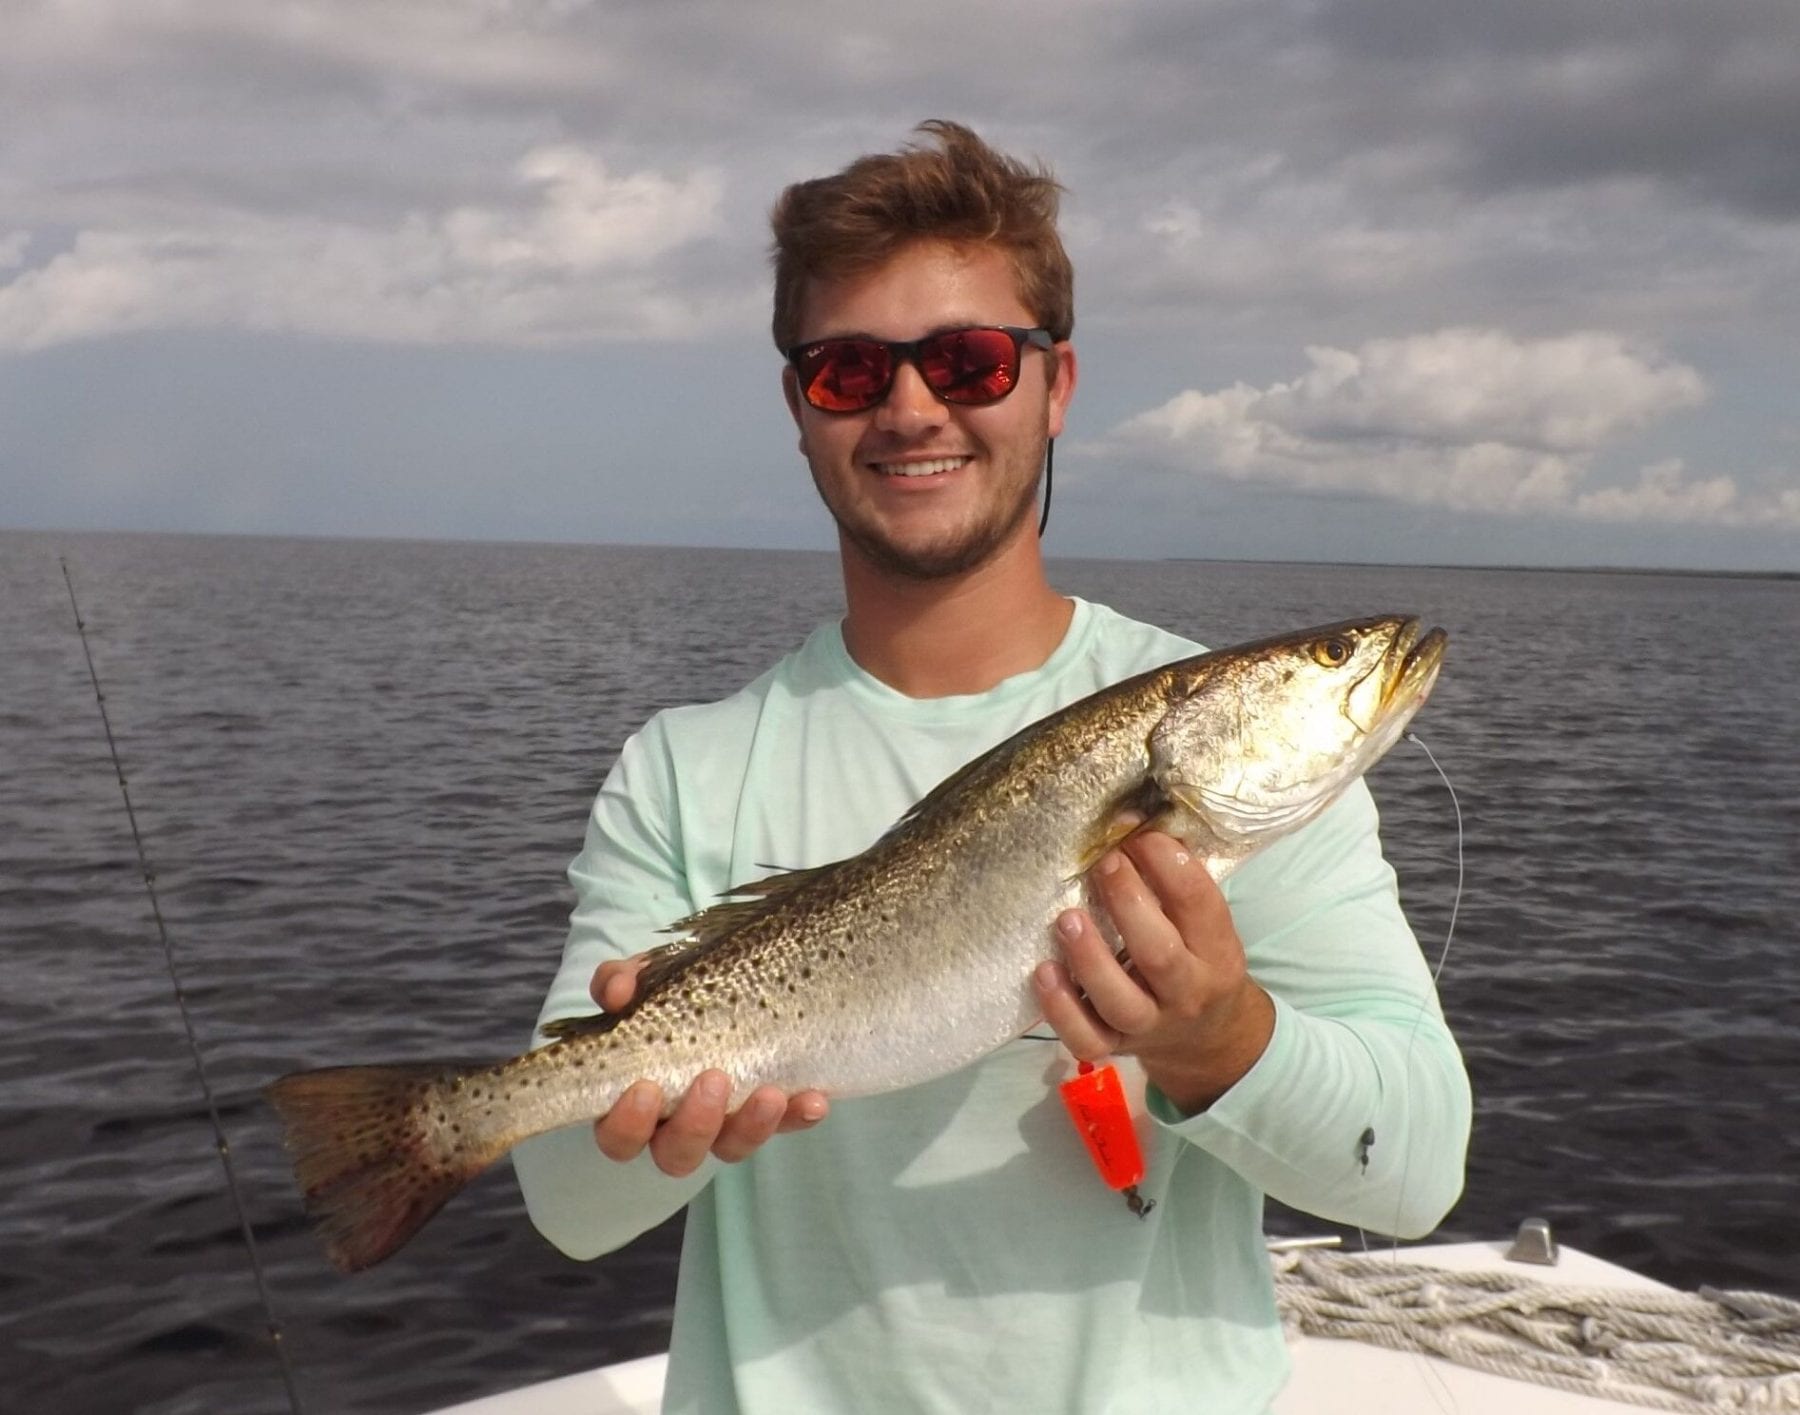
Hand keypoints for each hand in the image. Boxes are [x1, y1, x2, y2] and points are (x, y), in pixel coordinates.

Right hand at [586, 952, 828, 1176]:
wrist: (732, 984)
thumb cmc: (671, 993)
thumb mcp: (644, 980)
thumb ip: (622, 981)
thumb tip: (617, 991)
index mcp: (632, 1102)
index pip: (618, 1135)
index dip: (628, 1123)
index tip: (645, 1088)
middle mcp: (675, 1124)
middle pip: (676, 1155)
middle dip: (695, 1125)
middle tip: (713, 1080)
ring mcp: (725, 1123)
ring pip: (731, 1148)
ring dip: (750, 1126)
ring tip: (770, 1094)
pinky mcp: (768, 1113)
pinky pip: (785, 1126)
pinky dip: (798, 1116)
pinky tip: (814, 1099)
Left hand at [1033, 831, 1274, 1114]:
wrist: (1207, 1039)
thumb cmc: (1196, 961)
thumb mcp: (1206, 927)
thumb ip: (1176, 885)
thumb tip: (1132, 823)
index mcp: (1217, 952)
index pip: (1201, 905)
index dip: (1171, 866)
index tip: (1140, 835)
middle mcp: (1186, 992)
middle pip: (1159, 954)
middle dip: (1129, 904)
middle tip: (1105, 864)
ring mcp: (1148, 1025)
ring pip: (1120, 1001)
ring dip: (1090, 959)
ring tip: (1067, 918)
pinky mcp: (1113, 1048)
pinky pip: (1085, 1038)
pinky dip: (1061, 1009)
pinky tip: (1043, 972)